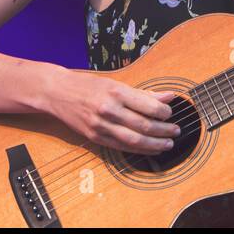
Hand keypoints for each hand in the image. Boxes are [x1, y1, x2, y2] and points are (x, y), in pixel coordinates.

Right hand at [47, 71, 181, 154]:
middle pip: (143, 125)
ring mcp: (100, 125)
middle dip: (163, 130)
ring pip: (134, 139)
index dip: (164, 113)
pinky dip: (138, 150)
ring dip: (154, 144)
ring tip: (167, 143)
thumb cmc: (89, 85)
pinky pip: (121, 147)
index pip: (147, 106)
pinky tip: (150, 149)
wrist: (58, 93)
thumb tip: (169, 97)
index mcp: (116, 91)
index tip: (171, 114)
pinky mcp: (95, 137)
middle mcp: (108, 109)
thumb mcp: (116, 83)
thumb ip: (144, 93)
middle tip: (175, 131)